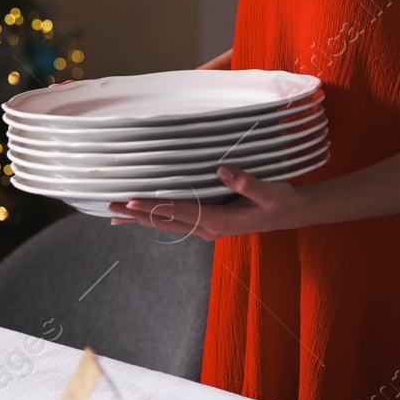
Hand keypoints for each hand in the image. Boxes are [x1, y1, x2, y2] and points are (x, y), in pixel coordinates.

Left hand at [105, 164, 310, 240]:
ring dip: (141, 219)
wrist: (289, 214)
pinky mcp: (208, 224)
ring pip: (167, 224)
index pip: (179, 212)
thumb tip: (222, 170)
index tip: (131, 201)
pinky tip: (142, 217)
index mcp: (218, 221)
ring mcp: (207, 229)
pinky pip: (176, 223)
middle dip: (137, 215)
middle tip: (110, 207)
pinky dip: (155, 219)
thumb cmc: (279, 201)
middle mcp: (208, 228)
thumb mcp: (269, 191)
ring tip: (115, 216)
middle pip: (165, 222)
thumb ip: (246, 182)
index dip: (153, 206)